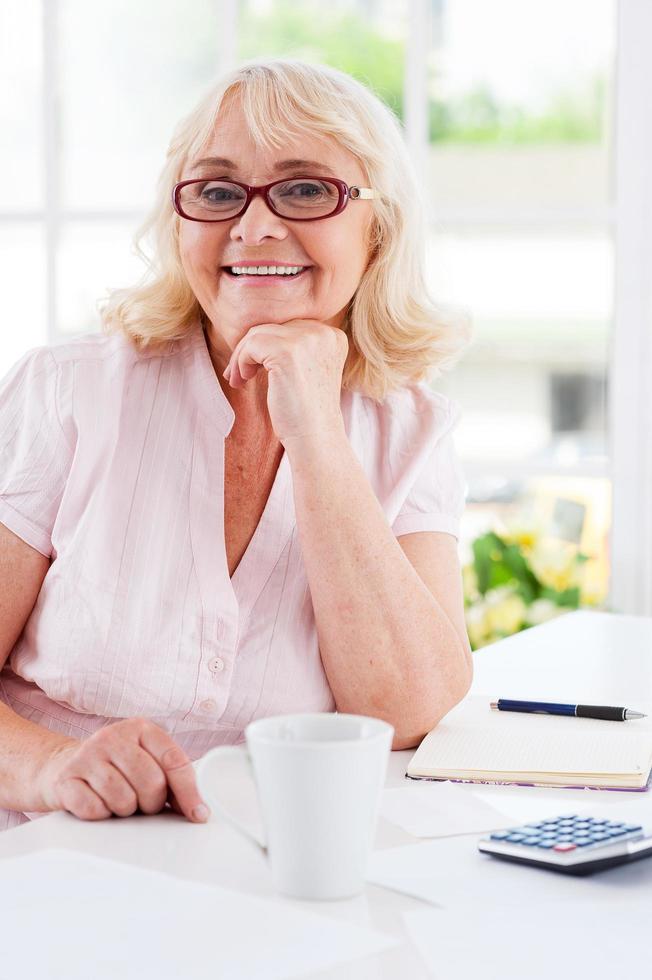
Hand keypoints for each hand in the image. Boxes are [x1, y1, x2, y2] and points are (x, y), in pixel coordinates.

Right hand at [35, 718, 209, 823]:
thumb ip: (171, 777)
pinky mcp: (66, 780)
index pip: (174, 759)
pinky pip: (96, 810)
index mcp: (140, 728)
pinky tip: (98, 803)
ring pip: (124, 799)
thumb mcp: (145, 760)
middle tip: (143, 803)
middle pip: (151, 782)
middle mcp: (113, 736)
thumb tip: (197, 808)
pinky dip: (102, 815)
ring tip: (119, 800)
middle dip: (152, 803)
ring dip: (126, 810)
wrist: (63, 766)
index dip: (190, 791)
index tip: (198, 814)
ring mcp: (87, 756)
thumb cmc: (114, 767)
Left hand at [223, 319, 347, 444]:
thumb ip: (294, 349)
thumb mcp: (307, 372)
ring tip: (238, 379)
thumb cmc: (306, 412)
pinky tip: (243, 380)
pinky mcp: (287, 352)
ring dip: (241, 357)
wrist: (315, 439)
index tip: (252, 368)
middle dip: (249, 350)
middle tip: (237, 374)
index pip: (289, 328)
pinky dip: (241, 362)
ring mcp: (306, 340)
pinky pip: (251, 345)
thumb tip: (253, 335)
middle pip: (272, 328)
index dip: (265, 346)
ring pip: (258, 335)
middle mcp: (323, 333)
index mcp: (332, 337)